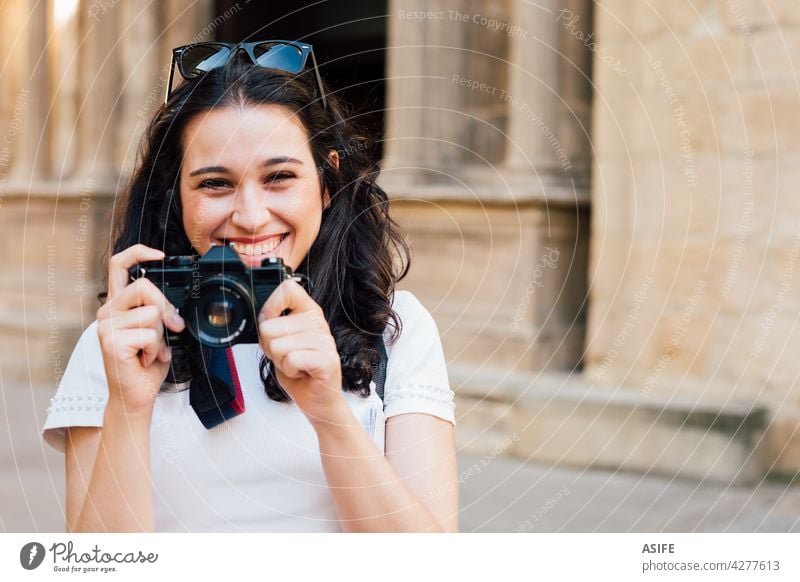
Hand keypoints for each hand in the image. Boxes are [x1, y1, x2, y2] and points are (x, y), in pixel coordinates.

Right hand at [96, 244, 185, 415]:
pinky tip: (146, 359)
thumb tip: (174, 308)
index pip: (119, 265)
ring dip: (161, 335)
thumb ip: (159, 313)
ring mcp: (107, 326)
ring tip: (151, 350)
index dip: (138, 253)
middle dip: (166, 307)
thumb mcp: (157, 332)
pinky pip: (150, 334)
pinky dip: (156, 349)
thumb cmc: (146, 364)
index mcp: (117, 305)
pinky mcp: (112, 341)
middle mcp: (107, 312)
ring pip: (151, 313)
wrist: (136, 395)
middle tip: (173, 327)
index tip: (159, 255)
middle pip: (144, 286)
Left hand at [257, 279, 345, 427]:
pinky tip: (302, 372)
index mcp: (309, 311)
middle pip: (270, 326)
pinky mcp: (327, 360)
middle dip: (270, 347)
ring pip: (277, 345)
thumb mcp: (281, 341)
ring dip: (280, 361)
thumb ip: (273, 325)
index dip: (270, 305)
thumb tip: (261, 318)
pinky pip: (291, 359)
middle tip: (287, 355)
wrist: (318, 400)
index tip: (271, 321)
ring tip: (295, 364)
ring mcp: (324, 341)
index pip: (288, 288)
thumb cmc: (299, 370)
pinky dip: (289, 371)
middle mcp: (318, 322)